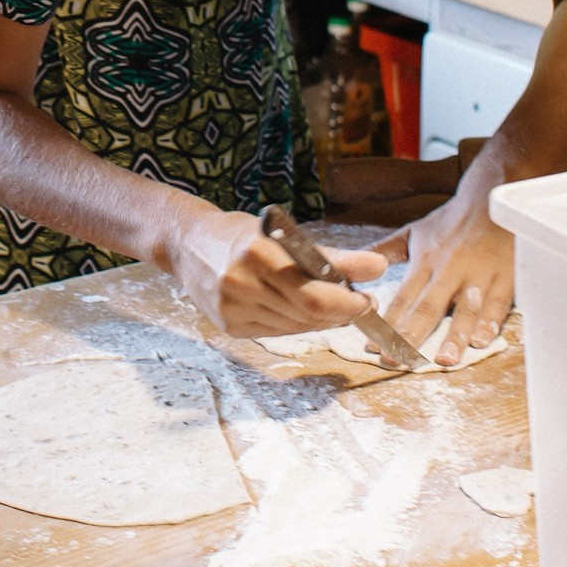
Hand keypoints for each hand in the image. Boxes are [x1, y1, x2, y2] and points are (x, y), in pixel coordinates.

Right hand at [162, 208, 379, 336]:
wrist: (187, 244)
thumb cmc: (241, 235)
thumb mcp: (285, 234)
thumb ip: (334, 256)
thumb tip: (378, 267)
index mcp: (257, 254)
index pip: (316, 297)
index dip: (349, 304)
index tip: (368, 299)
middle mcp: (241, 283)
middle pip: (308, 315)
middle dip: (340, 313)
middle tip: (358, 304)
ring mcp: (232, 308)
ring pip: (295, 327)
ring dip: (320, 320)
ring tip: (329, 303)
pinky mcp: (228, 326)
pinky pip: (276, 332)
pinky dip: (295, 323)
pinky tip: (297, 309)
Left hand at [368, 186, 515, 362]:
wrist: (493, 194)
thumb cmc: (453, 218)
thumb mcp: (415, 230)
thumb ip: (386, 250)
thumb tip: (355, 264)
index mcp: (425, 261)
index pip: (402, 298)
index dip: (387, 324)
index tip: (373, 347)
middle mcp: (449, 269)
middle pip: (428, 307)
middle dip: (411, 336)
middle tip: (397, 360)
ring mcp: (479, 273)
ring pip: (466, 309)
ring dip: (454, 335)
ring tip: (444, 360)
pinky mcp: (506, 275)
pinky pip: (498, 302)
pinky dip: (491, 323)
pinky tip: (482, 341)